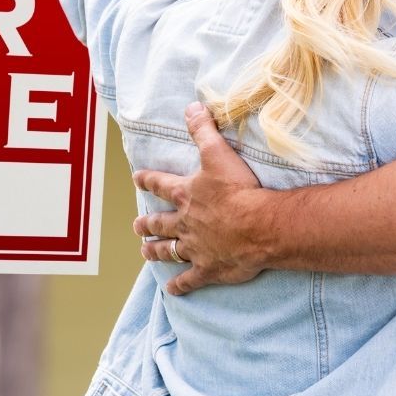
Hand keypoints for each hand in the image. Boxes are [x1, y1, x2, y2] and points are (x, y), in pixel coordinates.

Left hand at [133, 102, 268, 294]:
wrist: (258, 225)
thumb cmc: (239, 189)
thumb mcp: (218, 152)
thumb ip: (203, 130)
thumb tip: (191, 106)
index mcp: (186, 194)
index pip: (161, 184)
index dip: (148, 180)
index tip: (136, 178)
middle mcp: (185, 222)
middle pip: (160, 223)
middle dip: (147, 223)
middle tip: (137, 225)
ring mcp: (195, 248)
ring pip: (169, 251)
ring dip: (156, 251)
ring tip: (145, 252)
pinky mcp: (208, 268)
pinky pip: (189, 279)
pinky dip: (180, 285)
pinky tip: (172, 289)